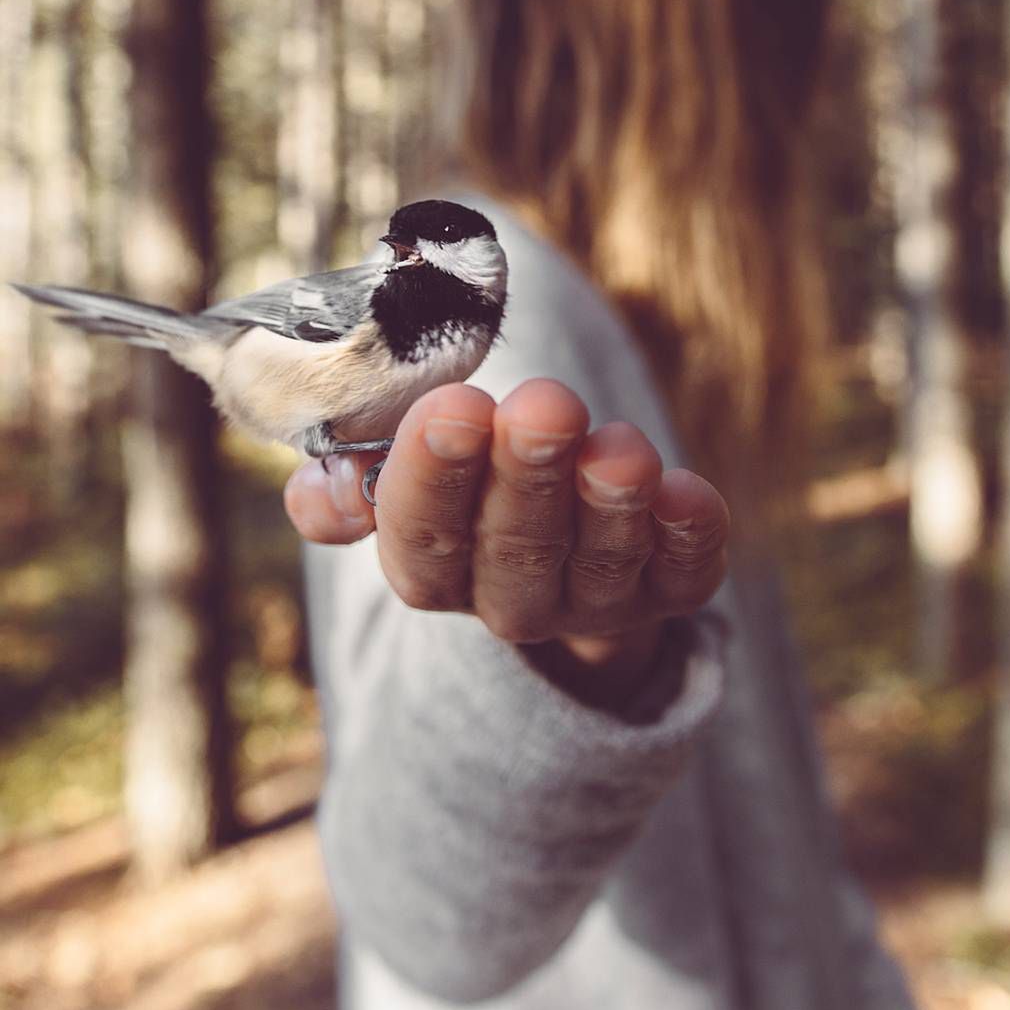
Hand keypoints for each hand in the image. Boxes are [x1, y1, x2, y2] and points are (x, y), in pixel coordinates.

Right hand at [285, 379, 728, 707]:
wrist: (555, 547)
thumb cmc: (466, 484)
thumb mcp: (405, 477)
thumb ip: (354, 484)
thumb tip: (321, 492)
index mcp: (431, 569)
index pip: (422, 533)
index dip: (434, 475)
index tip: (453, 408)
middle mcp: (509, 598)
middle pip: (515, 548)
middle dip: (528, 476)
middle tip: (543, 407)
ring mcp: (592, 602)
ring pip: (599, 563)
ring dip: (610, 506)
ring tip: (620, 450)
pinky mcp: (667, 592)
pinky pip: (683, 576)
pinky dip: (687, 537)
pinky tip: (687, 493)